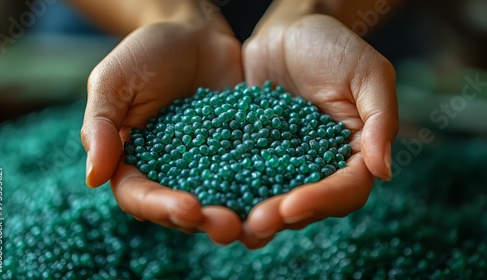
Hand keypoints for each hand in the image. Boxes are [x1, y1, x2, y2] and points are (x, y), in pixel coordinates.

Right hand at [80, 21, 243, 243]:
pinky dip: (264, 187)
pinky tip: (282, 193)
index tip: (188, 209)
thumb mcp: (114, 81)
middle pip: (183, 210)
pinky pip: (251, 173)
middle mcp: (172, 172)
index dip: (161, 208)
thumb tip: (93, 178)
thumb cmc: (145, 53)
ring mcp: (209, 165)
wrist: (193, 33)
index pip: (140, 197)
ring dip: (238, 215)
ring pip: (220, 200)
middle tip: (228, 226)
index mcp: (135, 162)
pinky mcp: (239, 152)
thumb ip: (102, 126)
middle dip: (204, 222)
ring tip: (258, 221)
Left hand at [240, 14, 398, 247]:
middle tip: (256, 224)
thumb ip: (380, 119)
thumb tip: (383, 172)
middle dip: (282, 217)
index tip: (291, 206)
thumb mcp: (368, 74)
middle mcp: (319, 166)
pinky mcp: (255, 152)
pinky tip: (212, 199)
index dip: (322, 201)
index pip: (346, 190)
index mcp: (353, 154)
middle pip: (308, 205)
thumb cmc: (334, 47)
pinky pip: (245, 176)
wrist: (289, 31)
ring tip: (231, 225)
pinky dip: (232, 191)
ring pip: (274, 199)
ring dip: (255, 215)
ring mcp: (285, 163)